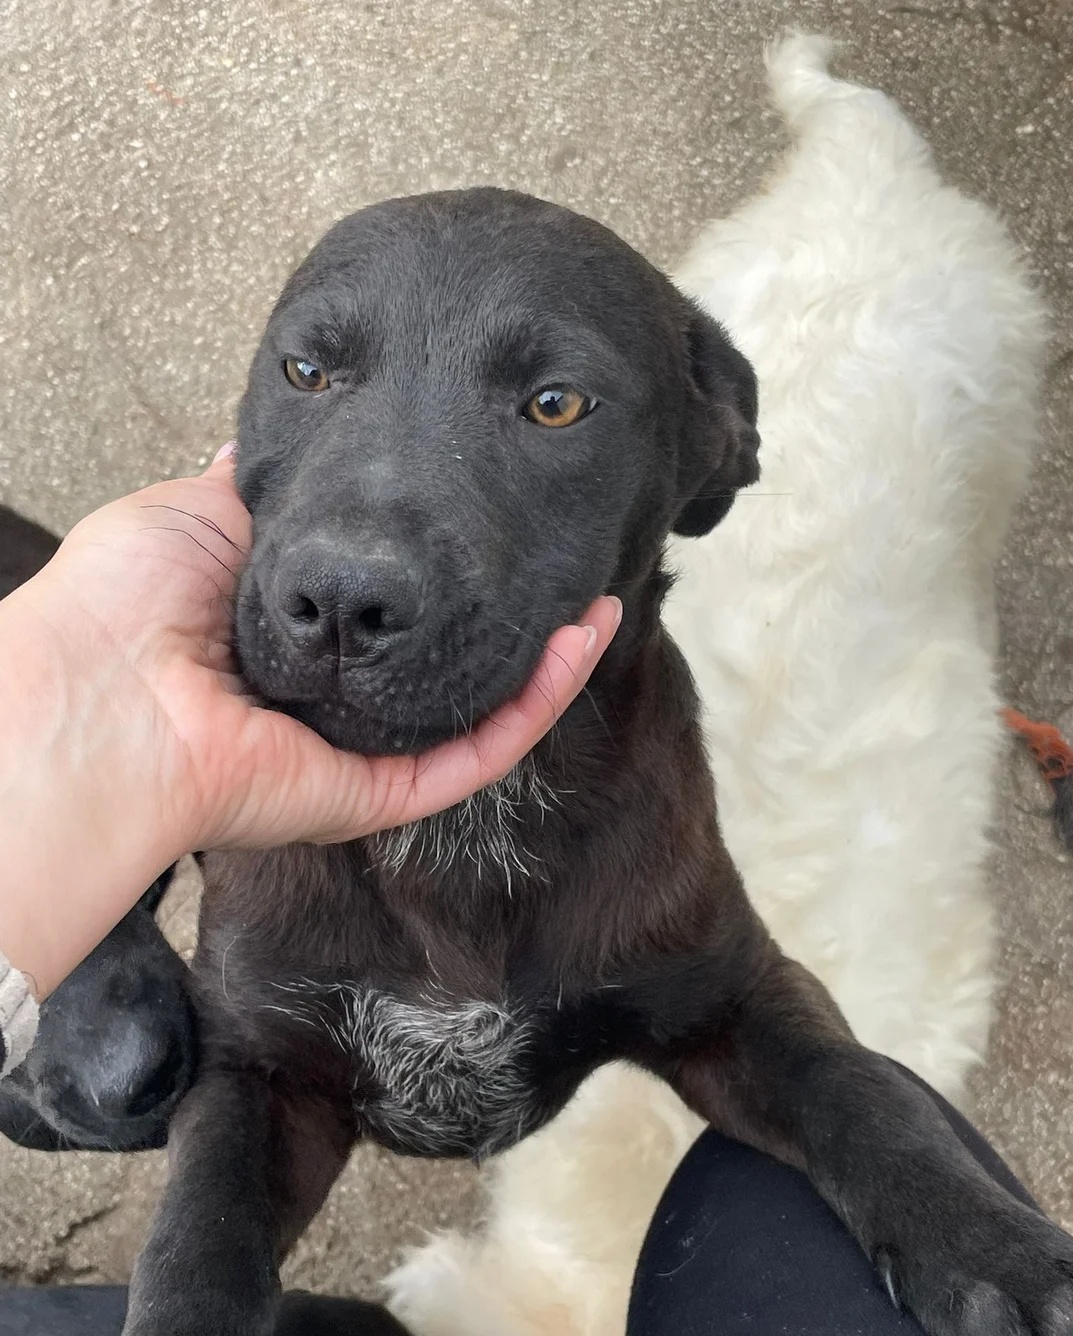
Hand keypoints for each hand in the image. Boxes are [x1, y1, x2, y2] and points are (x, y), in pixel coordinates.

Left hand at [0, 447, 620, 995]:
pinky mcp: (379, 792)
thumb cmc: (122, 603)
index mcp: (288, 644)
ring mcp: (359, 754)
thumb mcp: (203, 509)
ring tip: (601, 600)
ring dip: (548, 660)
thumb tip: (287, 432)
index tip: (498, 514)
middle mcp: (331, 703)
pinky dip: (538, 700)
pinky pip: (480, 751)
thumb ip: (273, 488)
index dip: (450, 572)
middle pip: (446, 665)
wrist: (96, 694)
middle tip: (570, 569)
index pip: (393, 612)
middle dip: (512, 616)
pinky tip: (581, 640)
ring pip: (481, 711)